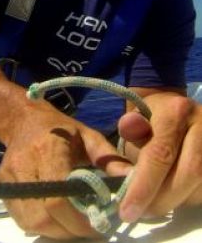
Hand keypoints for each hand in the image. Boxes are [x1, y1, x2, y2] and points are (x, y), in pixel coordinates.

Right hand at [0, 101, 131, 238]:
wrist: (23, 120)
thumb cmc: (60, 129)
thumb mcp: (89, 136)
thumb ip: (110, 160)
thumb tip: (133, 182)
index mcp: (47, 149)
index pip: (58, 198)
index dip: (79, 220)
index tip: (99, 223)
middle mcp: (23, 165)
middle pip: (44, 217)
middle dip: (70, 230)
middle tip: (89, 226)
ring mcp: (9, 177)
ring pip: (31, 222)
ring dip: (56, 231)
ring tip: (73, 222)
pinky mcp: (2, 186)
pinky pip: (21, 219)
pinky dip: (42, 225)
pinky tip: (56, 216)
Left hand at [118, 93, 201, 221]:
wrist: (174, 105)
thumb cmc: (148, 117)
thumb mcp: (131, 120)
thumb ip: (126, 136)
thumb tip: (124, 154)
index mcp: (175, 113)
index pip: (160, 154)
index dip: (143, 186)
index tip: (127, 210)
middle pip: (188, 173)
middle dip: (161, 200)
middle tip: (140, 212)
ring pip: (201, 186)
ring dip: (176, 201)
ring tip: (154, 201)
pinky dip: (188, 198)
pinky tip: (173, 195)